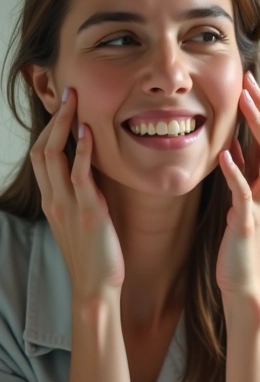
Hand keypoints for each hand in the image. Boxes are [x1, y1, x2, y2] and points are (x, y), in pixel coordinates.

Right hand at [30, 88, 124, 303]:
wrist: (96, 287)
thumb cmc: (95, 257)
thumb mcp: (82, 223)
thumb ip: (82, 199)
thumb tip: (93, 177)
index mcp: (51, 202)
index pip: (41, 157)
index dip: (49, 130)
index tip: (62, 109)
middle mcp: (54, 200)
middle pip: (42, 150)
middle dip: (53, 120)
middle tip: (67, 95)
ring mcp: (67, 205)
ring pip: (54, 156)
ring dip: (63, 125)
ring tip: (74, 101)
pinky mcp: (87, 212)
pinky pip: (79, 175)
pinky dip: (81, 150)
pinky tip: (88, 131)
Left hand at [216, 73, 259, 312]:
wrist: (244, 285)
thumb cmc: (239, 246)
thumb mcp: (242, 204)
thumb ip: (243, 176)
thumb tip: (234, 148)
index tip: (248, 85)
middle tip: (248, 82)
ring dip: (257, 128)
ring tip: (243, 104)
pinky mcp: (246, 223)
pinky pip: (243, 192)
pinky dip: (236, 171)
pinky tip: (224, 153)